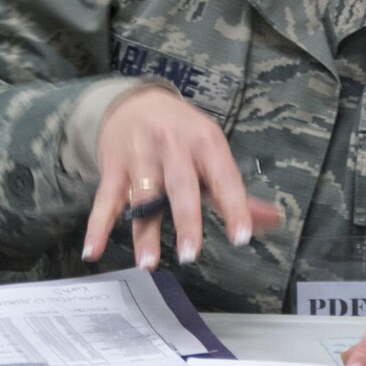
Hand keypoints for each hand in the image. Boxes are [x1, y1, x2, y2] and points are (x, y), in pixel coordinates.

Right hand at [82, 84, 279, 268]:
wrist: (135, 102)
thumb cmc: (182, 133)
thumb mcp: (213, 151)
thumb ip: (237, 191)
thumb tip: (272, 220)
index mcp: (205, 142)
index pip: (223, 177)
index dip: (234, 206)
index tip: (242, 235)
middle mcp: (172, 146)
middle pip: (181, 186)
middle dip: (187, 220)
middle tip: (192, 254)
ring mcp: (140, 157)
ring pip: (143, 198)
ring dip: (144, 233)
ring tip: (148, 264)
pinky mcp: (114, 168)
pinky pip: (105, 199)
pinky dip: (97, 226)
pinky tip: (93, 249)